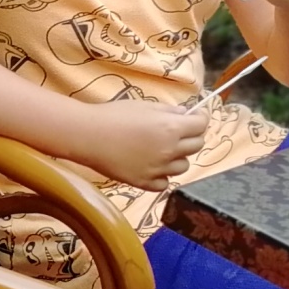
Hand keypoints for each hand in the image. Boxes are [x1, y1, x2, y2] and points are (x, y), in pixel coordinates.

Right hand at [76, 97, 218, 191]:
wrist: (87, 136)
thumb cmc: (113, 115)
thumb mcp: (145, 105)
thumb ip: (169, 111)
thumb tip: (185, 114)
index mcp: (171, 128)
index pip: (201, 125)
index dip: (201, 118)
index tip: (197, 115)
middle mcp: (170, 151)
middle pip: (197, 146)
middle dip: (192, 136)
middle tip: (180, 131)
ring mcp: (158, 169)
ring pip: (184, 166)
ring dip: (178, 157)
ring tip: (164, 150)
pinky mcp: (144, 183)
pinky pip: (165, 182)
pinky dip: (163, 175)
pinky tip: (153, 165)